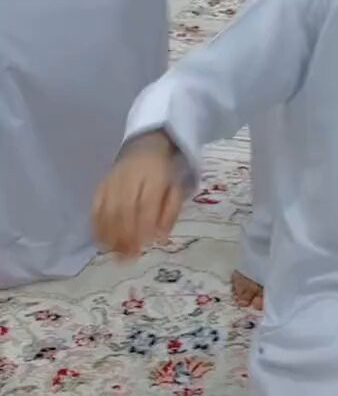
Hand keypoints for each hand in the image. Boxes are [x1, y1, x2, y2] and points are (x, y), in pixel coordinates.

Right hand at [92, 132, 183, 257]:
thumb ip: (170, 212)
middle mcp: (130, 177)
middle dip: (125, 237)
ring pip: (108, 209)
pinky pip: (96, 205)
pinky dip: (96, 225)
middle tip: (127, 259)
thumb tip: (160, 238)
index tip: (142, 249)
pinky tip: (100, 242)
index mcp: (154, 177)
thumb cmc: (163, 173)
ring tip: (114, 255)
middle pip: (124, 209)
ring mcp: (113, 179)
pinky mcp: (102, 182)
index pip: (146, 205)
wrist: (146, 144)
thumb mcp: (175, 188)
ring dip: (110, 235)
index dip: (143, 228)